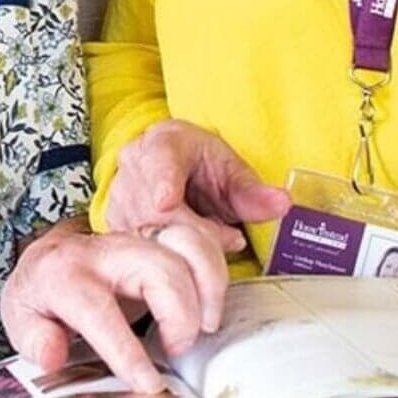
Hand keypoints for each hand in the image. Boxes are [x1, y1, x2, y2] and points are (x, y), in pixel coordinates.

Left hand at [1, 217, 229, 391]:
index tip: (148, 384)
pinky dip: (215, 267)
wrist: (50, 255)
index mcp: (64, 274)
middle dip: (179, 313)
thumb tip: (54, 354)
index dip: (125, 349)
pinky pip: (199, 239)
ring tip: (205, 326)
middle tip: (177, 350)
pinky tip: (213, 299)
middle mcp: (105, 250)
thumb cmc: (40, 295)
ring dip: (208, 285)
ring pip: (186, 244)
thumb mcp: (19, 318)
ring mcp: (136, 238)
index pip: (98, 309)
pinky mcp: (159, 238)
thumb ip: (34, 338)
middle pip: (157, 267)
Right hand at [107, 118, 290, 250]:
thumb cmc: (203, 167)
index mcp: (163, 141)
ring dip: (182, 246)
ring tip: (211, 238)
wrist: (176, 169)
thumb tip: (282, 203)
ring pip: (145, 233)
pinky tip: (185, 250)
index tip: (166, 202)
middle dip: (195, 231)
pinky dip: (165, 256)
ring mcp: (119, 194)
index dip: (163, 182)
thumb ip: (254, 191)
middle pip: (156, 209)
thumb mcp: (232, 171)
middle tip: (230, 238)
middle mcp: (134, 163)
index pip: (160, 160)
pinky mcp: (115, 223)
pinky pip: (138, 249)